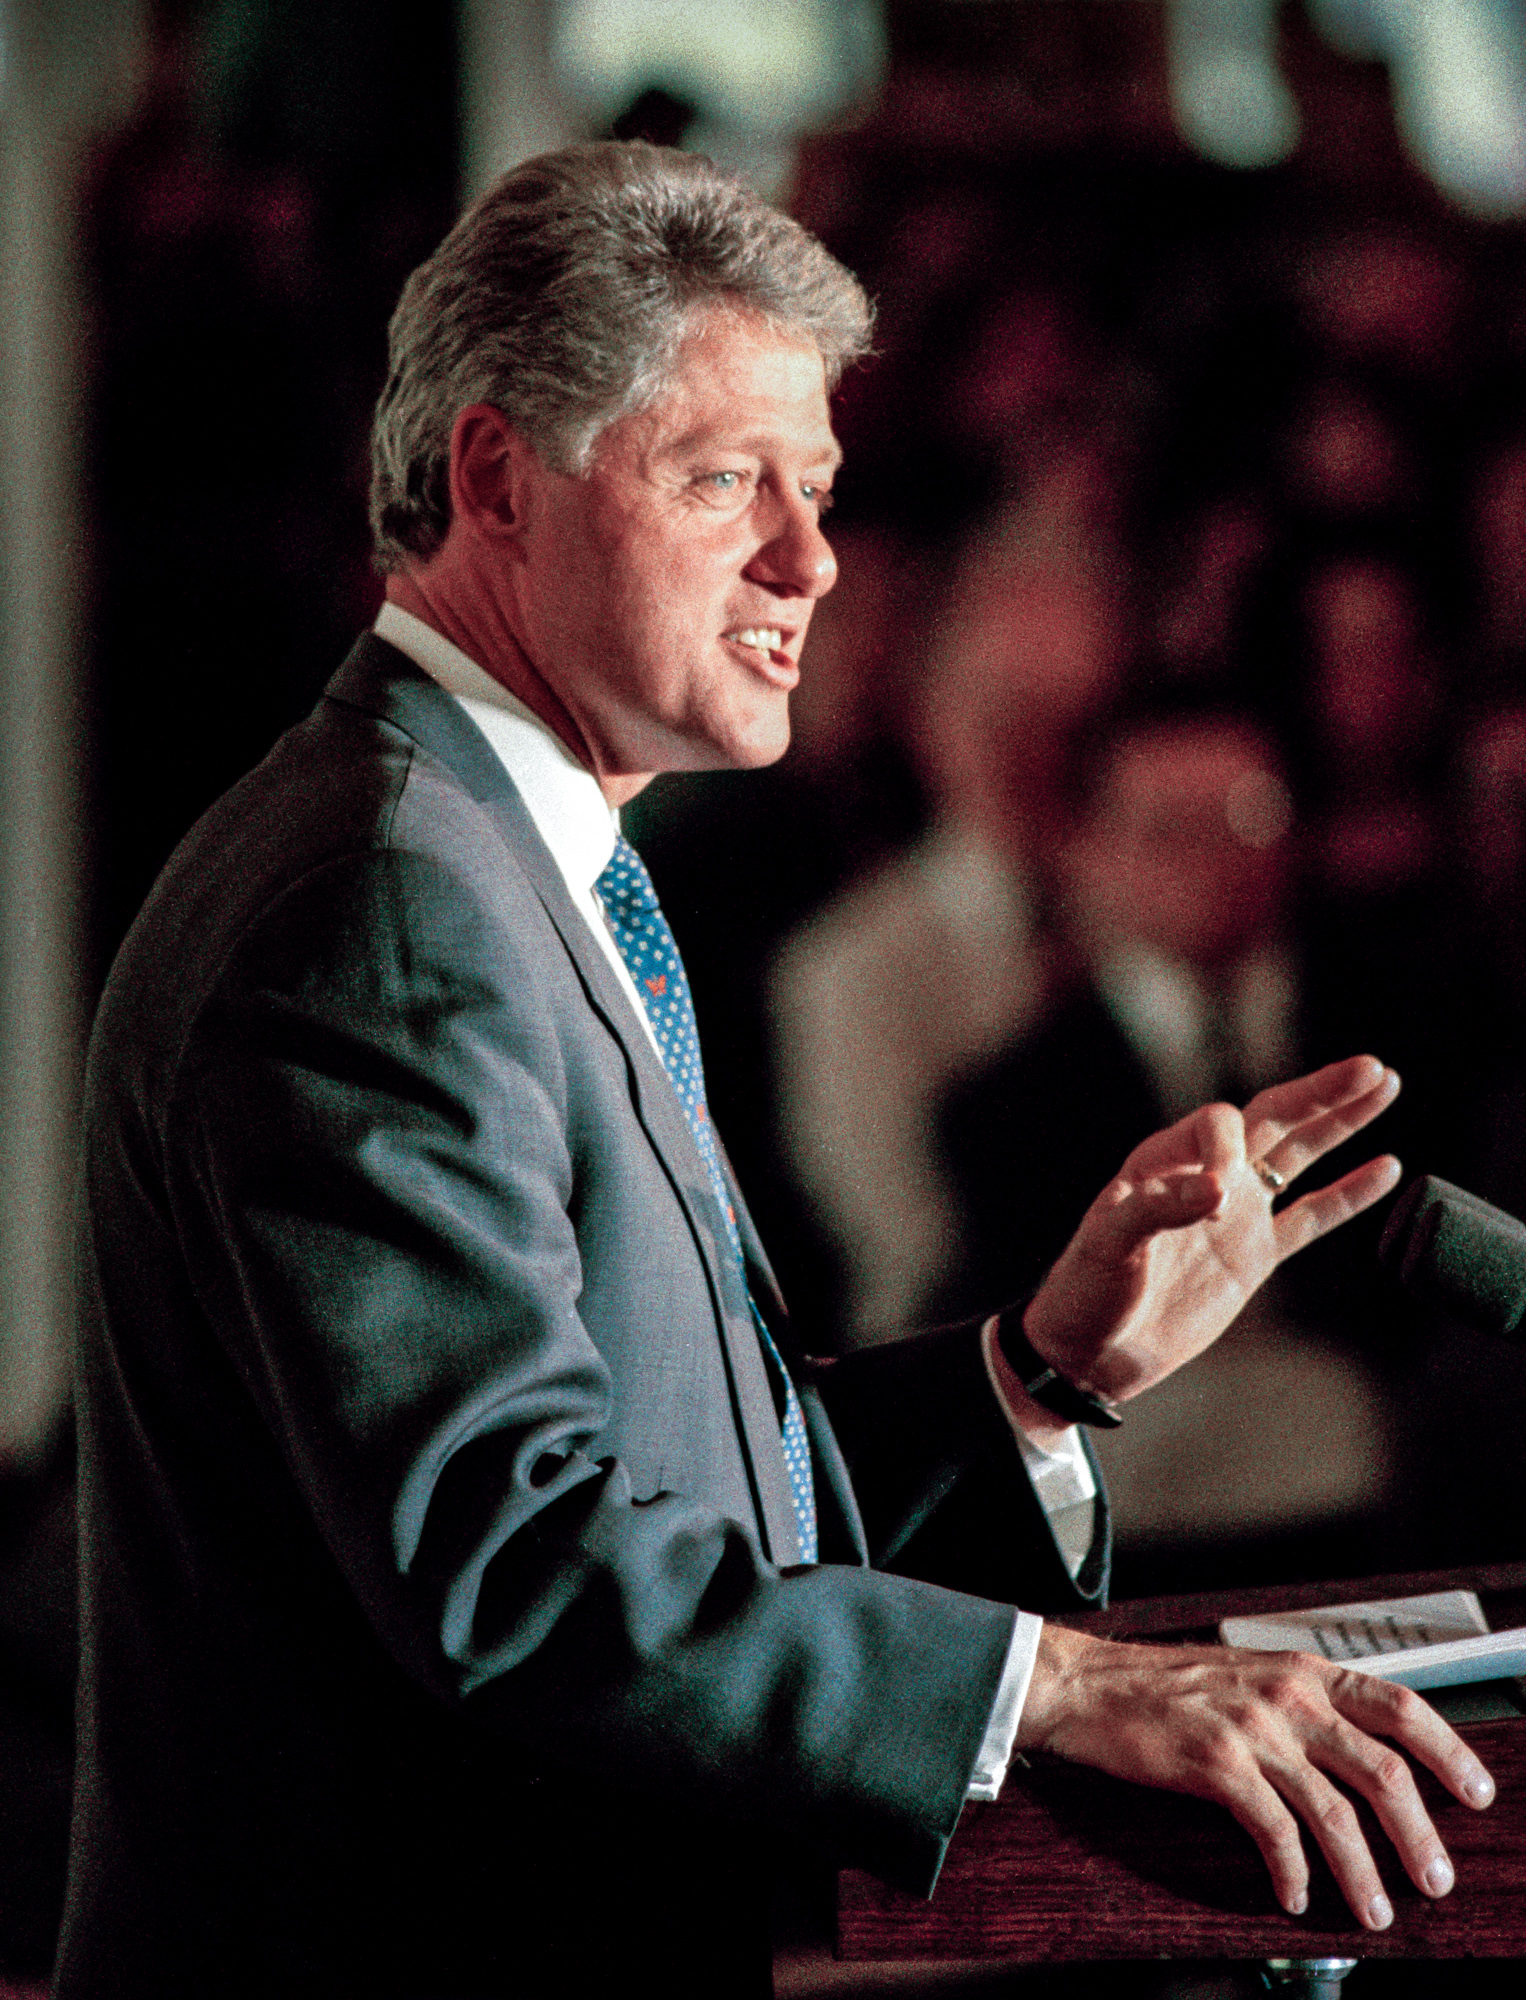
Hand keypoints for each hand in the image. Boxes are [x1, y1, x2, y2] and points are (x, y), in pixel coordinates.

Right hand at [1016, 1624, 1494, 1927]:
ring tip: (1375, 1909)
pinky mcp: (1216, 1765)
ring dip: (1364, 1870)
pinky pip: (1275, 1831)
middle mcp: (1287, 1695)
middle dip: (1419, 1833)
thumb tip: (1362, 1754)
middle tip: (1436, 1878)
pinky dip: (1293, 1872)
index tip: (1477, 1791)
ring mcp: (1253, 1729)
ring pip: (1335, 1811)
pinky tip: (1296, 1894)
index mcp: (1302, 1671)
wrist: (1091, 1685)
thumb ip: (1304, 1704)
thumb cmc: (1167, 1685)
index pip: (1399, 1705)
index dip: (1448, 1750)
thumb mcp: (1250, 1676)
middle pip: (1382, 1769)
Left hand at [1020, 1053, 1401, 1407]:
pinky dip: (1349, 1194)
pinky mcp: (1254, 1255)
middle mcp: (1205, 1176)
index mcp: (1164, 1161)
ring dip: (1341, 1122)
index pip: (1219, 1125)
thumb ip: (1159, 1209)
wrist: (1089, 1352)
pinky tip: (1386, 1166)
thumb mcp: (1107, 1244)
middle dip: (1321, 1092)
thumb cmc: (1085, 1291)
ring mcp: (1235, 1214)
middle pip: (1274, 1119)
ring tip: (1385, 1084)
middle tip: (1372, 1066)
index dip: (1228, 1147)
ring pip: (1299, 1156)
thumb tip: (1222, 1188)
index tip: (1216, 1199)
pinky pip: (1311, 1216)